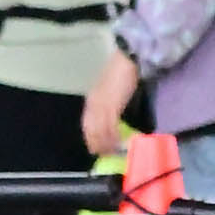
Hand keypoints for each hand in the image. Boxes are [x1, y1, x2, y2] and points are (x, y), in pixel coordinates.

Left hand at [80, 45, 139, 159]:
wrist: (127, 60)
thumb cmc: (122, 73)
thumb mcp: (111, 91)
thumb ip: (109, 103)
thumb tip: (113, 118)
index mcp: (92, 99)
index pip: (87, 123)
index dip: (90, 137)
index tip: (95, 148)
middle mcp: (93, 103)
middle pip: (90, 128)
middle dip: (96, 143)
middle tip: (103, 154)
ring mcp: (101, 104)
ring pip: (99, 129)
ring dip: (105, 143)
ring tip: (111, 152)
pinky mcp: (112, 104)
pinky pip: (109, 126)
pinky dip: (112, 136)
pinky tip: (117, 143)